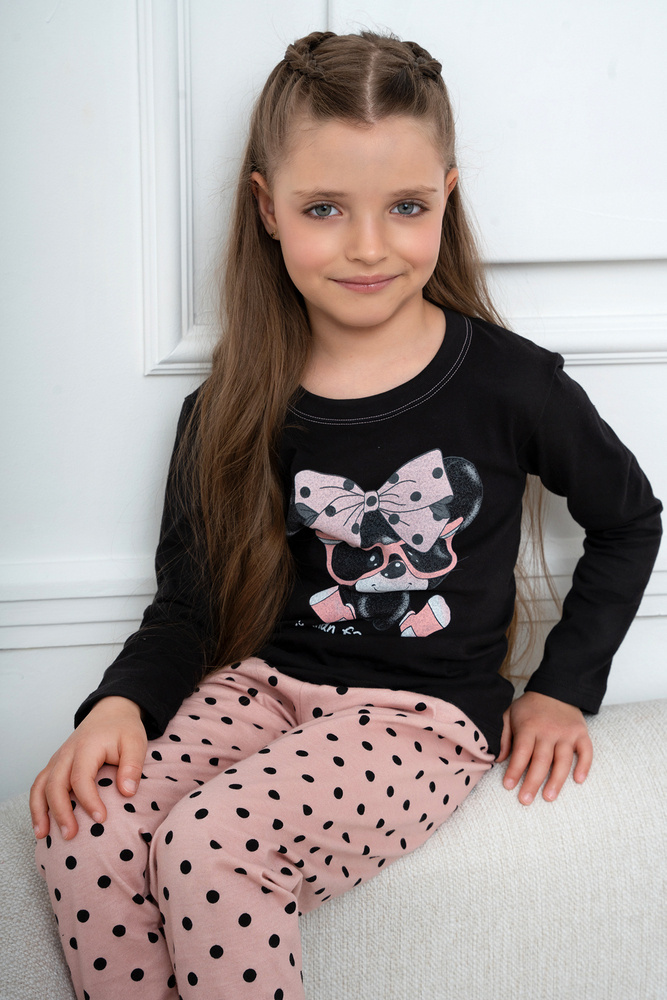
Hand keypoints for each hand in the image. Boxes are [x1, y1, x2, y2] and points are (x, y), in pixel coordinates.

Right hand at [30, 696, 146, 840]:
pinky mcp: (56, 764)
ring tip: (43, 836)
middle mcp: (67, 753)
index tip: (101, 819)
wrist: (111, 711)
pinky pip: (39, 784)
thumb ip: (132, 766)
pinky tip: (42, 824)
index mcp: (87, 747)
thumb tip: (127, 793)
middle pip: (55, 784)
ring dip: (40, 811)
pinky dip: (37, 804)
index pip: (81, 778)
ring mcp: (58, 758)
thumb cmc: (124, 729)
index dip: (89, 801)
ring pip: (40, 785)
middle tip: (71, 835)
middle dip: (60, 812)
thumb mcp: (136, 742)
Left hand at [496, 691, 591, 804]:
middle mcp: (548, 731)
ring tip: (549, 797)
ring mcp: (567, 733)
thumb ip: (504, 736)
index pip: (521, 752)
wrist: (556, 689)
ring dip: (556, 781)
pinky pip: (586, 751)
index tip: (508, 786)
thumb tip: (499, 760)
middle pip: (541, 761)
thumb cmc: (529, 707)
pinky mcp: (581, 733)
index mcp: (529, 726)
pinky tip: (579, 780)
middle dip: (533, 782)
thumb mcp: (509, 714)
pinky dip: (584, 766)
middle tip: (525, 800)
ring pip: (563, 761)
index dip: (515, 770)